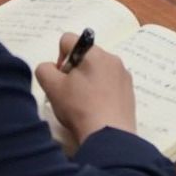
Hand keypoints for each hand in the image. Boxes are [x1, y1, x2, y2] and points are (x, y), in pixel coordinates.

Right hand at [36, 31, 136, 146]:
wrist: (109, 136)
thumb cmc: (79, 108)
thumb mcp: (52, 87)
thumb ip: (44, 69)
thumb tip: (53, 68)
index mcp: (93, 52)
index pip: (68, 39)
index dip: (59, 58)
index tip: (61, 79)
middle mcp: (112, 58)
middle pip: (84, 56)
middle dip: (74, 70)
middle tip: (70, 93)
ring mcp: (124, 75)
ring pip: (98, 70)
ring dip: (88, 81)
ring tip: (85, 104)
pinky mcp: (130, 91)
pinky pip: (111, 83)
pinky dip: (102, 91)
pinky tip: (98, 109)